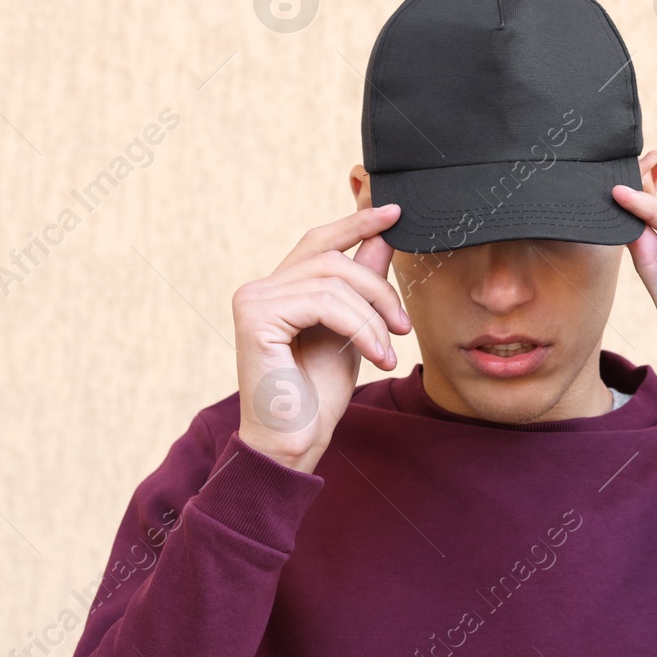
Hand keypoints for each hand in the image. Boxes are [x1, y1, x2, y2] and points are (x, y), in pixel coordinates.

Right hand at [231, 204, 410, 471]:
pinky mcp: (256, 318)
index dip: (356, 223)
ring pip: (334, 281)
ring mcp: (252, 300)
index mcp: (278, 290)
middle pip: (333, 258)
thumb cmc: (317, 397)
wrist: (294, 444)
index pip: (319, 241)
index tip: (394, 212)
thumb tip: (382, 238)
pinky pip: (324, 303)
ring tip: (389, 352)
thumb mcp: (352, 332)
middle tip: (404, 325)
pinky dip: (361, 328)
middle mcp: (258, 289)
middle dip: (378, 288)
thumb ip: (360, 286)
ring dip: (373, 316)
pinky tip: (376, 357)